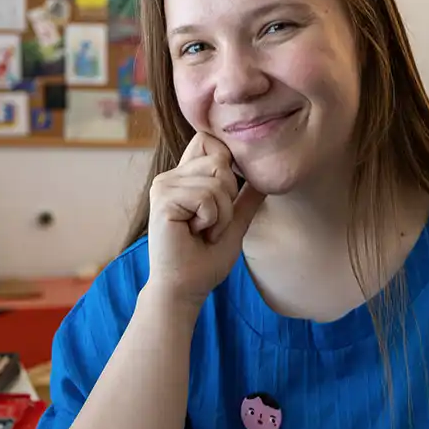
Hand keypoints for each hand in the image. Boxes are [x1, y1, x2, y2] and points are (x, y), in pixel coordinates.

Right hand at [146, 133, 264, 305]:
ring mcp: (164, 186)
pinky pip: (206, 197)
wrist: (186, 288)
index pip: (207, 140)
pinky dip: (212, 220)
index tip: (226, 196)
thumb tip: (265, 177)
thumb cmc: (205, 260)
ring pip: (217, 181)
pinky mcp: (163, 200)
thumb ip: (246, 198)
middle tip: (211, 224)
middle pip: (220, 159)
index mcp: (184, 178)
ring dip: (221, 214)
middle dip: (228, 197)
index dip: (226, 162)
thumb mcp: (234, 223)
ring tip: (203, 231)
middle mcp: (170, 177)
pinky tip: (195, 234)